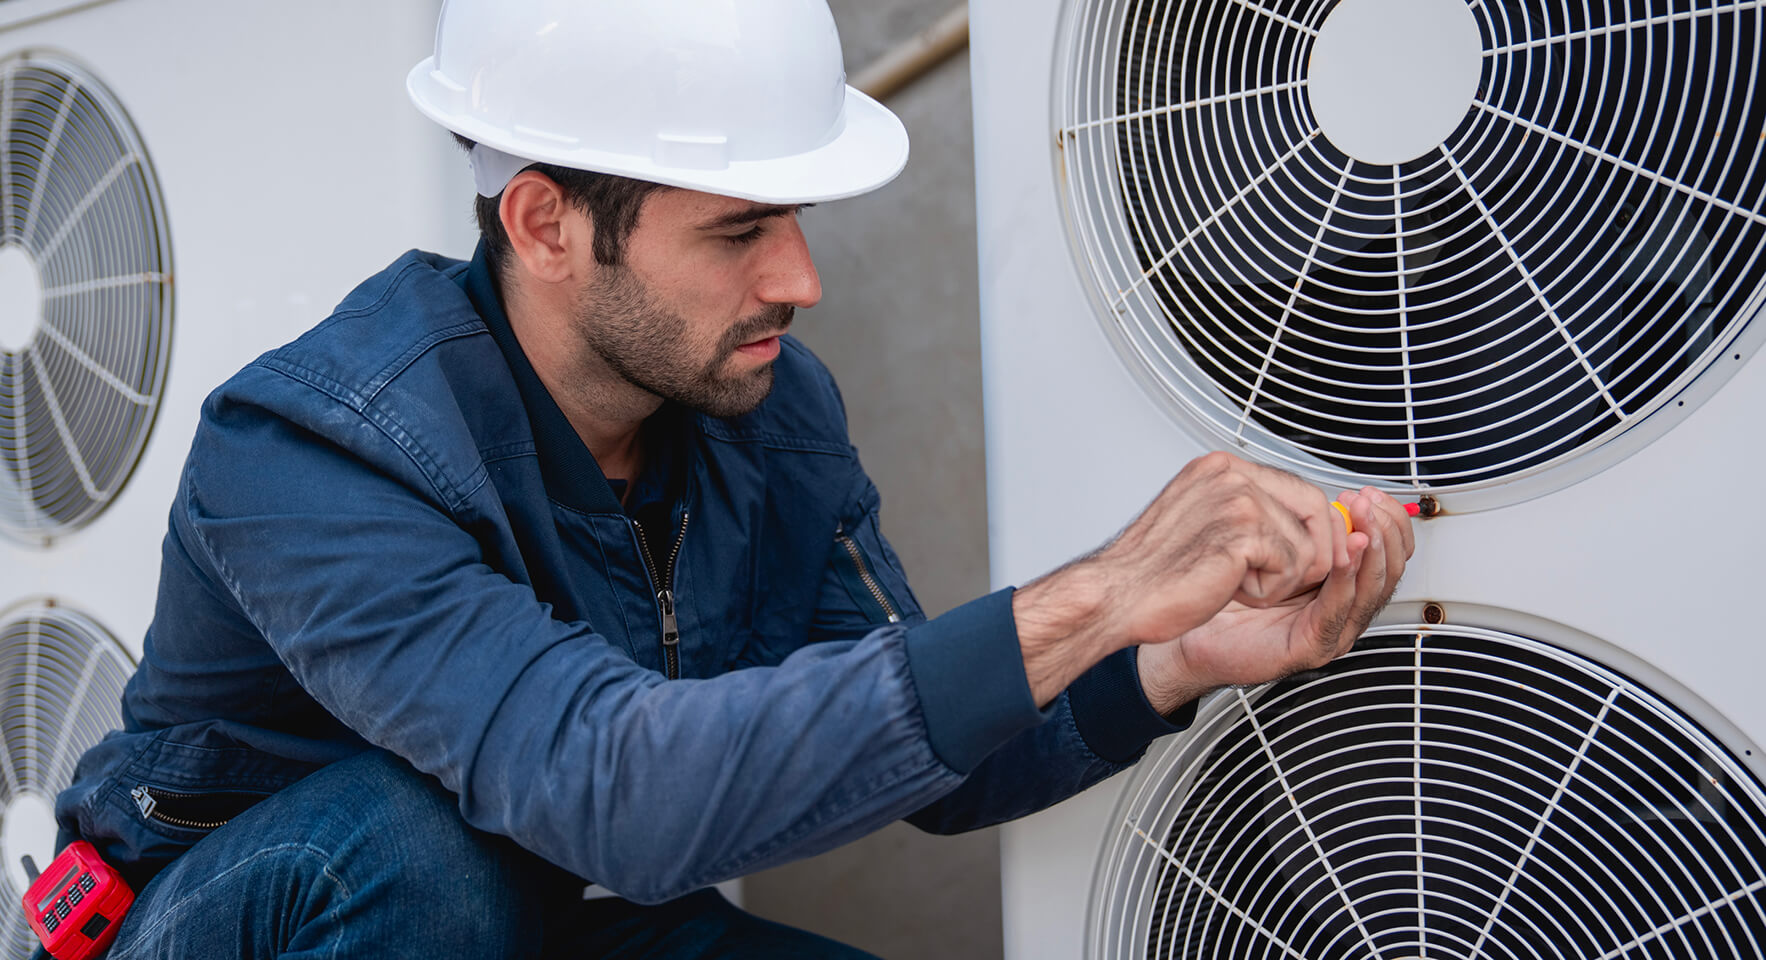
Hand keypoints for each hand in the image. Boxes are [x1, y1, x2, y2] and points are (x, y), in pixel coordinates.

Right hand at [1013, 451, 1347, 704]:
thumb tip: (1302, 524)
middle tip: (1280, 580)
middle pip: (1316, 509)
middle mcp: (1231, 475)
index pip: (1299, 488)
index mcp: (1220, 469)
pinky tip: (1228, 589)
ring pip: (1308, 546)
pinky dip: (1267, 592)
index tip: (1319, 557)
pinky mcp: (1242, 531)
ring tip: (1234, 582)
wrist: (1116, 596)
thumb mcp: (1204, 525)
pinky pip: (1291, 568)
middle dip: (1316, 554)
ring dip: (1281, 579)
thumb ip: (1249, 514)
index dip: (1317, 529)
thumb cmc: (1151, 572)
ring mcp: (1237, 499)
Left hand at [1136, 487, 1415, 713]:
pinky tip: (1338, 560)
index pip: (1387, 549)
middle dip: (1383, 530)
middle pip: (1389, 568)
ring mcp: (1330, 627)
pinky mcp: (1313, 645)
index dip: (1388, 520)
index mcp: (1337, 580)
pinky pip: (1337, 610)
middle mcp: (1340, 604)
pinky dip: (1343, 582)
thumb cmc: (1225, 587)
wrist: (1190, 629)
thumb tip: (1330, 494)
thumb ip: (1301, 523)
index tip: (1370, 493)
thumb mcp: (1272, 542)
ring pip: (1371, 590)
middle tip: (1367, 505)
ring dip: (1369, 553)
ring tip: (1361, 526)